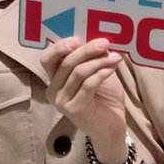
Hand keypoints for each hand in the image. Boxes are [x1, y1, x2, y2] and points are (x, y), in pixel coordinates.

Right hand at [41, 37, 128, 163]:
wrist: (112, 126)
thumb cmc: (103, 96)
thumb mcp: (96, 71)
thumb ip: (92, 57)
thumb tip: (99, 37)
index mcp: (55, 77)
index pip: (47, 58)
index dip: (60, 47)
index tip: (78, 38)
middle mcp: (53, 89)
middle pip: (66, 62)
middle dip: (87, 50)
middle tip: (105, 43)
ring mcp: (62, 101)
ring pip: (78, 72)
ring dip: (99, 61)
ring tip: (115, 56)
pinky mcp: (74, 109)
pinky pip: (88, 84)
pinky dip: (102, 73)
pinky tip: (112, 67)